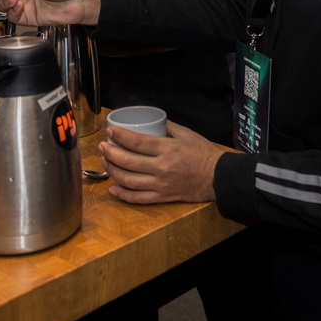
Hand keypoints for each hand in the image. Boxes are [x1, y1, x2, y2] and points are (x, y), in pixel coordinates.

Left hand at [100, 121, 223, 203]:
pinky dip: (122, 194)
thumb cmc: (204, 154)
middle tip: (102, 147)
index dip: (120, 137)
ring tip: (106, 162)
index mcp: (168, 149)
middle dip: (110, 153)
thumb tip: (151, 121)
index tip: (110, 131)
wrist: (218, 178)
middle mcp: (162, 168)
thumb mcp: (187, 134)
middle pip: (128, 162)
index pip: (137, 142)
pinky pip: (138, 198)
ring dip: (112, 171)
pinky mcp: (162, 197)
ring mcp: (161, 185)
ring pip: (129, 180)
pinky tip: (113, 188)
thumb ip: (168, 127)